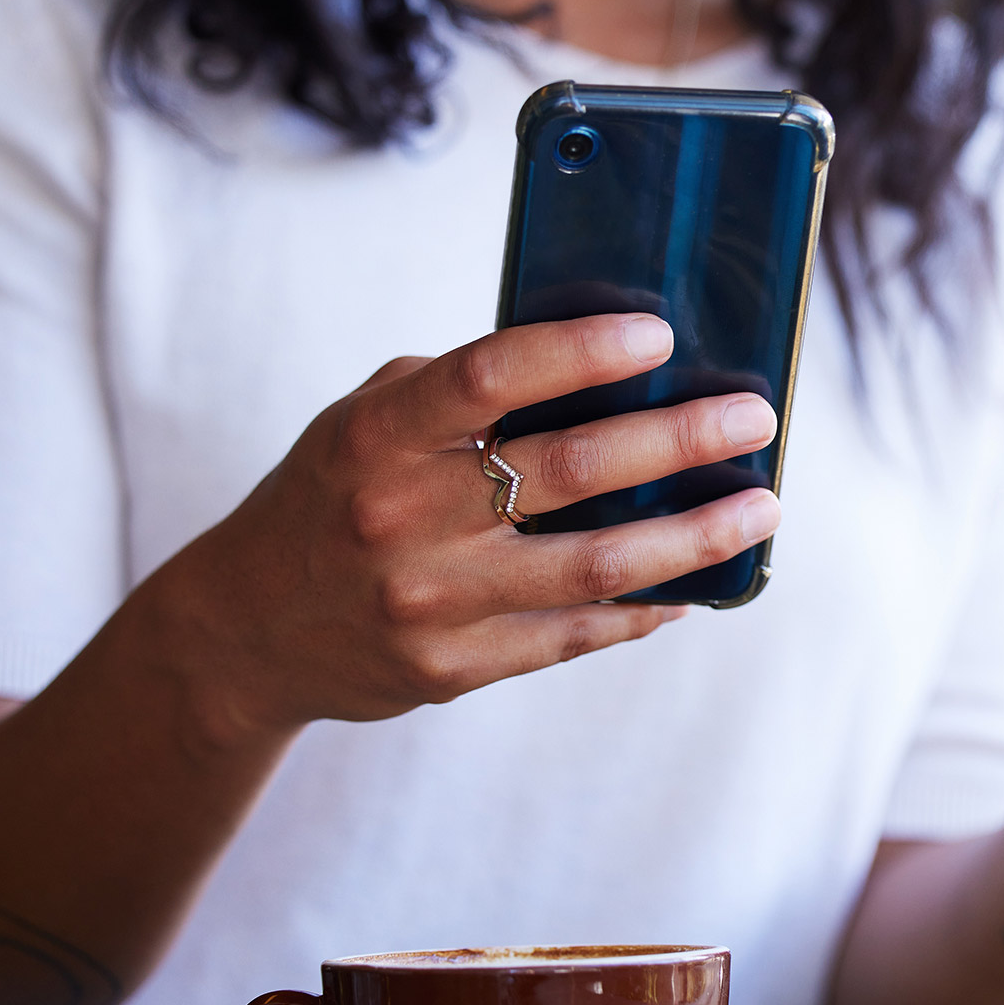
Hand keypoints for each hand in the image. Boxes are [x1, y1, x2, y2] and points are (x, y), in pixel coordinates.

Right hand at [163, 313, 779, 741]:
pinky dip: (647, 607)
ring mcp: (432, 603)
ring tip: (759, 507)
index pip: (491, 377)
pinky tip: (697, 583)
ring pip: (598, 565)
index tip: (660, 335)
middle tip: (753, 417)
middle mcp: (402, 518)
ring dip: (695, 535)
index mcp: (377, 435)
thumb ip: (461, 393)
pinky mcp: (455, 669)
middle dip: (680, 439)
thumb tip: (603, 367)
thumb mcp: (365, 421)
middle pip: (571, 470)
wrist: (244, 631)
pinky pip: (577, 633)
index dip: (582, 352)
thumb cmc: (331, 496)